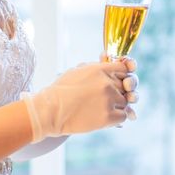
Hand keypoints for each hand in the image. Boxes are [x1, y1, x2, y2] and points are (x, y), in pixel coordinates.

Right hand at [22, 58, 138, 141]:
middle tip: (106, 98)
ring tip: (101, 109)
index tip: (118, 82)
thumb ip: (95, 65)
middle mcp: (107, 83)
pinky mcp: (108, 117)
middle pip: (125, 86)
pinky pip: (123, 116)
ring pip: (125, 102)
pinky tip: (105, 118)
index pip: (124, 69)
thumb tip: (106, 55)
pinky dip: (117, 118)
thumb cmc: (61, 91)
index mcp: (100, 69)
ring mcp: (109, 100)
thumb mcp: (77, 71)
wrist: (49, 111)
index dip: (122, 76)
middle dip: (119, 92)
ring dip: (116, 106)